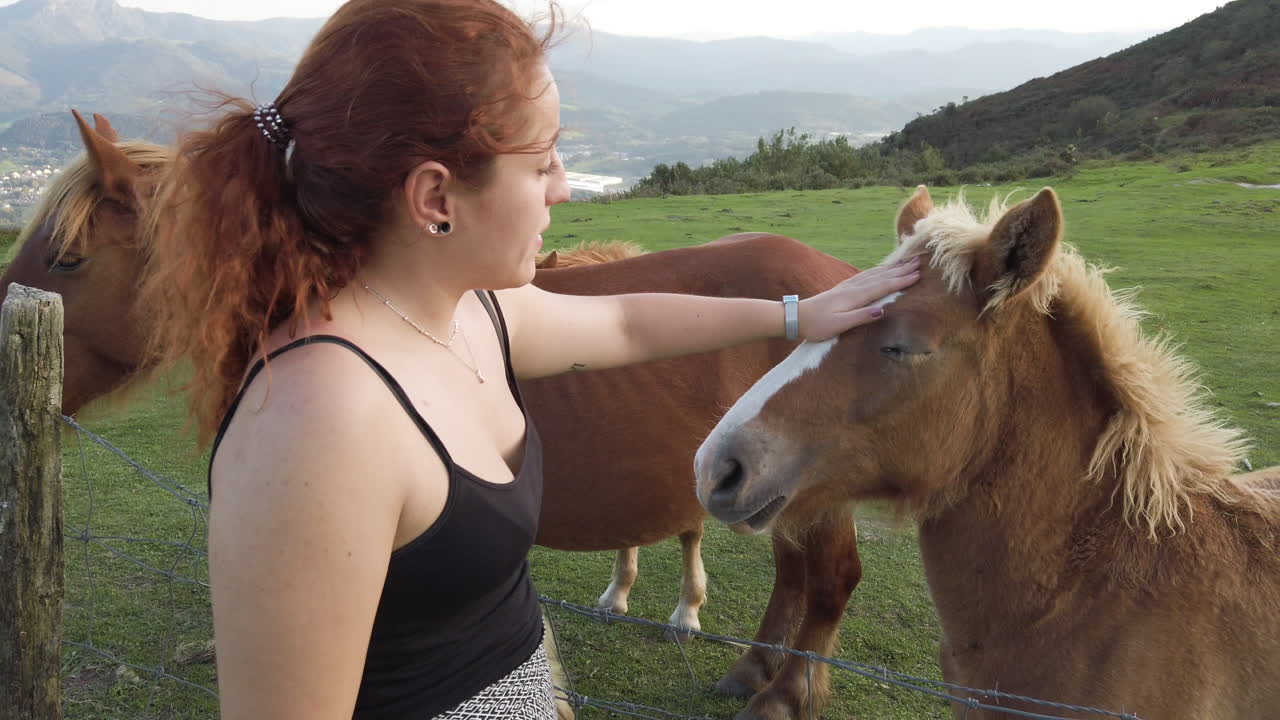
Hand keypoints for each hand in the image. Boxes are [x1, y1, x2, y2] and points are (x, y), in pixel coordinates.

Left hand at [797, 256, 920, 340]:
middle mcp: (853, 287)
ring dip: (891, 268)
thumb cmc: (817, 325)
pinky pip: (866, 275)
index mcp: (855, 296)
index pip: (883, 286)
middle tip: (919, 261)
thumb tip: (882, 309)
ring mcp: (848, 286)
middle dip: (901, 269)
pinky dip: (878, 270)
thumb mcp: (839, 325)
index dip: (901, 280)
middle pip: (882, 276)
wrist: (796, 317)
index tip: (919, 274)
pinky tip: (882, 269)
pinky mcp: (843, 288)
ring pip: (875, 273)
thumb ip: (860, 317)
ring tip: (906, 261)